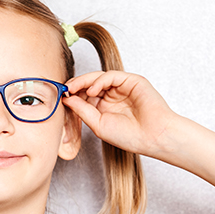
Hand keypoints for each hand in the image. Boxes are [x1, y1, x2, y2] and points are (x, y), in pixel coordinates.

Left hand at [63, 71, 177, 156]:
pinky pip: (111, 76)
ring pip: (98, 77)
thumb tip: (67, 99)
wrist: (153, 138)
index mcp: (104, 107)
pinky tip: (92, 91)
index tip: (61, 97)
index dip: (73, 94)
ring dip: (84, 81)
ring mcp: (122, 87)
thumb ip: (83, 110)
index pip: (85, 95)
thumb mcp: (98, 125)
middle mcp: (112, 96)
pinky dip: (99, 81)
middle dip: (76, 85)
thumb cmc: (130, 136)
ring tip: (73, 88)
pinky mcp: (132, 81)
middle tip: (64, 89)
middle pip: (90, 84)